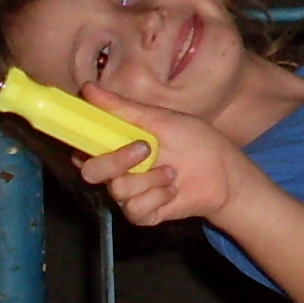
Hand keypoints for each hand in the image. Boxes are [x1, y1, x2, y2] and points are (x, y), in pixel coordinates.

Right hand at [73, 86, 243, 226]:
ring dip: (150, 178)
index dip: (79, 141)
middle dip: (116, 160)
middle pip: (91, 171)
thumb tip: (87, 88)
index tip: (87, 133)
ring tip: (172, 170)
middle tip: (145, 148)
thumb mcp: (160, 119)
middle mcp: (118, 170)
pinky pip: (135, 209)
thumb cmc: (194, 141)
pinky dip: (158, 196)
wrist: (224, 173)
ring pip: (117, 190)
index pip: (83, 145)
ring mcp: (130, 193)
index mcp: (118, 144)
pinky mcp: (143, 213)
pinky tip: (173, 188)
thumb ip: (122, 109)